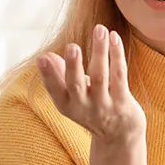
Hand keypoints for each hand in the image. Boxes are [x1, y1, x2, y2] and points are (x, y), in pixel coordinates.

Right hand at [37, 24, 145, 144]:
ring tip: (100, 29)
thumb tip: (45, 56)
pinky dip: (116, 55)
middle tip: (72, 47)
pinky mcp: (123, 102)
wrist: (119, 135)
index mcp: (67, 105)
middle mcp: (83, 106)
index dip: (47, 75)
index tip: (41, 59)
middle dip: (73, 65)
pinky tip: (114, 37)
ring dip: (100, 51)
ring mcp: (104, 105)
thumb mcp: (71, 96)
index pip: (54, 90)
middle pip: (77, 85)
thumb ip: (59, 76)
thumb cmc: (91, 106)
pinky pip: (119, 75)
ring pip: (101, 76)